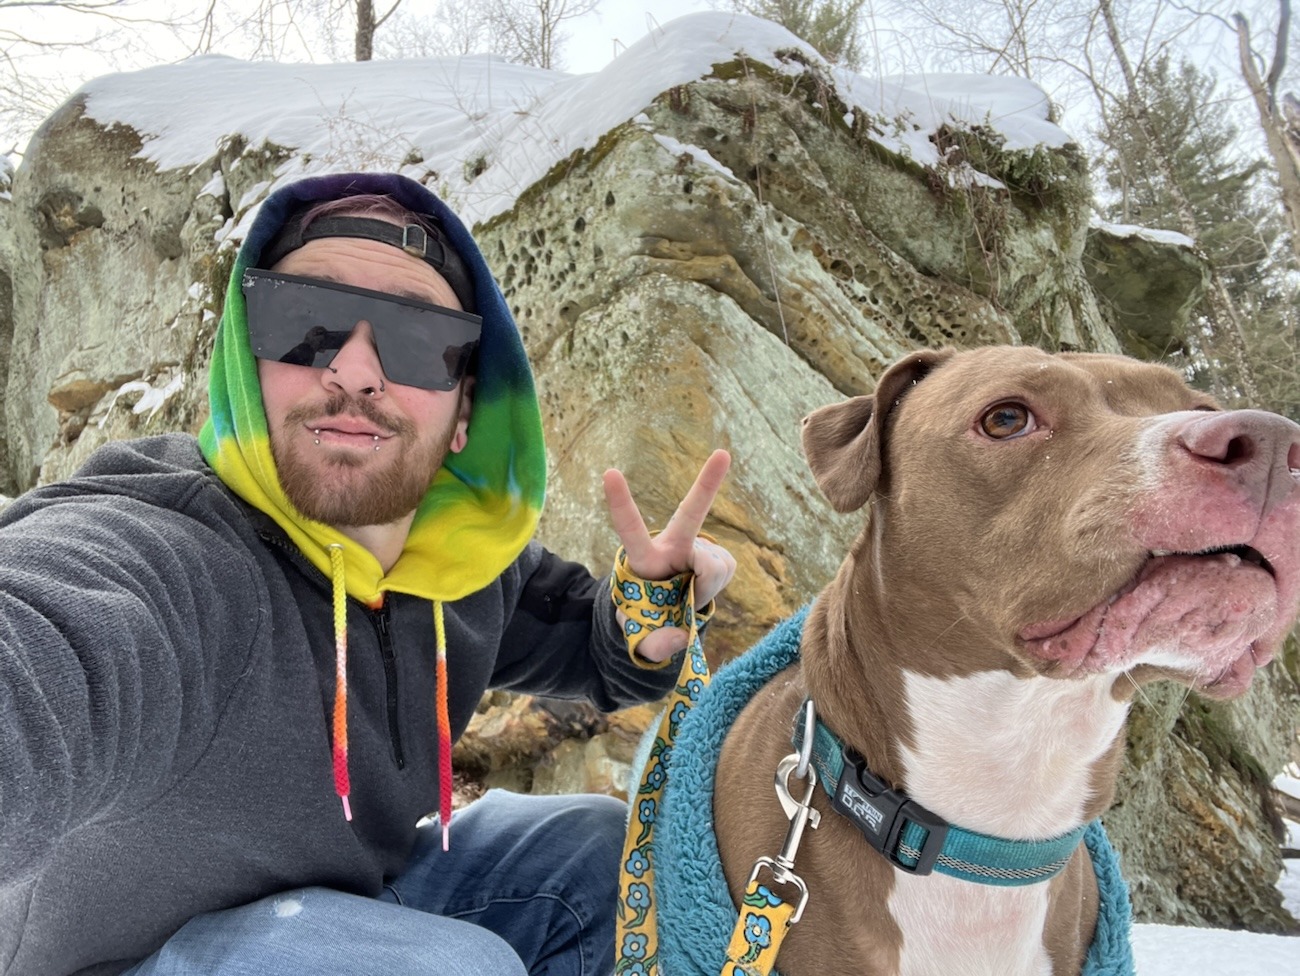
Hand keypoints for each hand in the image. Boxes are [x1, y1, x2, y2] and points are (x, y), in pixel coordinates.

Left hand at [602, 449, 736, 662]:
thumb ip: (652, 645)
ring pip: (713, 565)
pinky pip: (726, 569)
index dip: (620, 503)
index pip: (629, 529)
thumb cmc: (647, 619)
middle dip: (708, 484)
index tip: (609, 472)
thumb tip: (676, 637)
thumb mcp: (640, 638)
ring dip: (705, 587)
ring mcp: (697, 549)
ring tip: (687, 597)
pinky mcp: (718, 558)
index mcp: (643, 560)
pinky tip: (701, 589)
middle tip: (723, 454)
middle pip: (691, 513)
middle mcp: (672, 545)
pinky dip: (716, 586)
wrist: (666, 614)